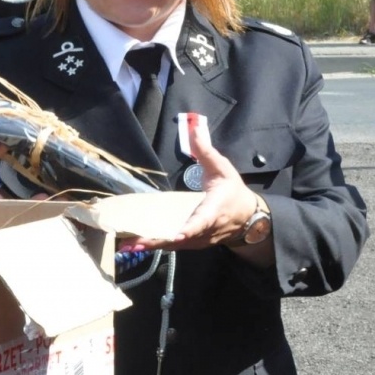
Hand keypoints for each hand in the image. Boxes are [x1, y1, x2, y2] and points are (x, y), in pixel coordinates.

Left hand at [134, 114, 259, 248]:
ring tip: (127, 245)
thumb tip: (194, 127)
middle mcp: (206, 230)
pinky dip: (156, 245)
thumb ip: (206, 150)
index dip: (189, 229)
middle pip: (179, 239)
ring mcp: (199, 240)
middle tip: (132, 242)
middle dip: (156, 240)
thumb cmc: (233, 191)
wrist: (248, 217)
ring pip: (174, 246)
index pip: (202, 221)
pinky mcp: (193, 245)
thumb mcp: (222, 167)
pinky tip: (136, 244)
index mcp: (214, 210)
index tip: (177, 235)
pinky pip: (173, 247)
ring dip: (151, 245)